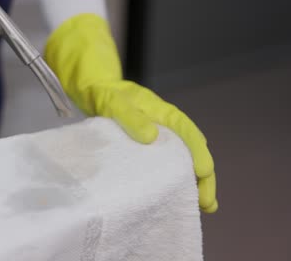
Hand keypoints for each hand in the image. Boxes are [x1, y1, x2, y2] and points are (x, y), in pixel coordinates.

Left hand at [45, 14, 216, 212]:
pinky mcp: (148, 151)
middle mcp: (167, 129)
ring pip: (182, 162)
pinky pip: (166, 166)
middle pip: (193, 153)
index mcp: (165, 115)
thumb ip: (131, 117)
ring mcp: (159, 140)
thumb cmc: (105, 95)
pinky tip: (175, 198)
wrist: (93, 93)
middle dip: (203, 178)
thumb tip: (152, 137)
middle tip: (207, 204)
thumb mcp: (114, 103)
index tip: (203, 172)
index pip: (188, 134)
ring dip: (192, 183)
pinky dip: (174, 182)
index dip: (199, 153)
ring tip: (202, 208)